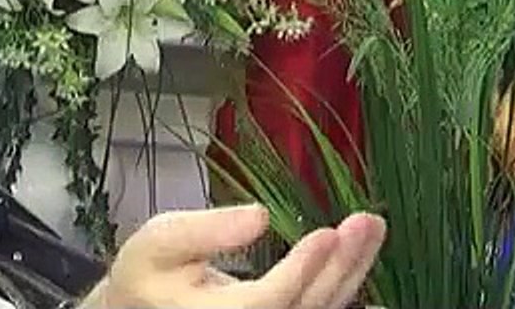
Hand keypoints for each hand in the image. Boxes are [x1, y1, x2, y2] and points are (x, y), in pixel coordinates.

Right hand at [85, 205, 385, 308]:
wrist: (144, 306)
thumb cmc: (149, 271)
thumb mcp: (160, 240)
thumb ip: (203, 230)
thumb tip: (259, 216)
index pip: (264, 303)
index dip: (299, 272)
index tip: (326, 232)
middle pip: (305, 308)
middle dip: (339, 264)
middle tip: (365, 221)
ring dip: (350, 269)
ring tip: (370, 226)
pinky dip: (346, 287)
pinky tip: (362, 261)